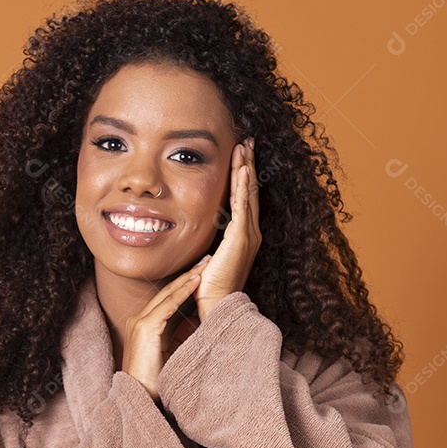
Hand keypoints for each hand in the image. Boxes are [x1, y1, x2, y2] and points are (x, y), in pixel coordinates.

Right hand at [121, 255, 211, 401]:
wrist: (139, 398)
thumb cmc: (156, 381)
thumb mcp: (169, 353)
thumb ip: (178, 336)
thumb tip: (198, 325)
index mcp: (144, 325)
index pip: (167, 298)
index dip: (184, 283)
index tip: (201, 272)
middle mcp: (138, 319)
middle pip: (167, 291)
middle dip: (188, 274)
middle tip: (206, 260)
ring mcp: (140, 322)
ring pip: (168, 294)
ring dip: (187, 278)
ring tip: (204, 266)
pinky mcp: (145, 329)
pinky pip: (167, 306)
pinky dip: (182, 292)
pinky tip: (195, 282)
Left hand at [193, 137, 261, 321]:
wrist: (217, 306)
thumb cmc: (209, 287)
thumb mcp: (207, 257)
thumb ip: (206, 242)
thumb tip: (196, 232)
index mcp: (243, 236)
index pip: (244, 198)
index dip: (243, 176)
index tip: (241, 156)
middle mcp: (251, 232)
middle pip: (250, 190)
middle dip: (248, 164)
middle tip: (247, 141)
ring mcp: (248, 234)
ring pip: (248, 193)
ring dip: (246, 168)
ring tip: (245, 146)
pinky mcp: (242, 238)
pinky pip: (244, 206)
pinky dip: (244, 186)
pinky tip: (243, 169)